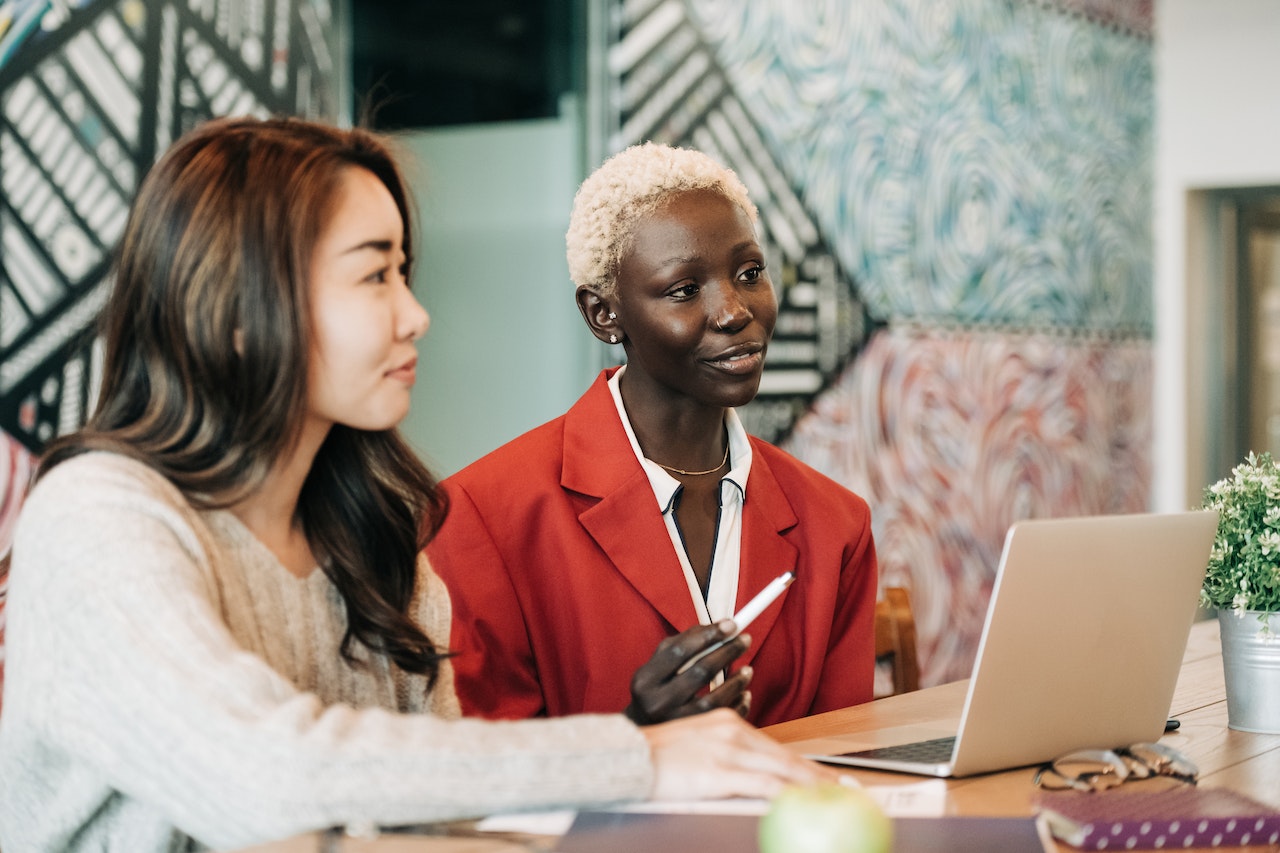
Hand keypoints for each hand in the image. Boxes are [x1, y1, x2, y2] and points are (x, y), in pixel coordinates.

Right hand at [624, 620, 751, 724]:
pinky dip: (738, 705)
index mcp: (645, 679)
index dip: (707, 635)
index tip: (731, 624)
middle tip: (745, 639)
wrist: (643, 734)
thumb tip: (721, 627)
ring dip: (737, 681)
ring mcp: (675, 724)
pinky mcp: (693, 740)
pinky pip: (723, 720)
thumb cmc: (656, 690)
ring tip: (748, 670)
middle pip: (700, 672)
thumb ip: (683, 644)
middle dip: (727, 652)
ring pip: (715, 699)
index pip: (679, 651)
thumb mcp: (658, 666)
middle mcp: (657, 702)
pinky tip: (744, 694)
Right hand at [640, 707, 839, 801]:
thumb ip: (724, 758)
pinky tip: (802, 803)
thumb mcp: (695, 749)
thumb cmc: (655, 759)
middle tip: (847, 791)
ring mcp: (727, 750)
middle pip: (787, 757)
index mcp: (726, 722)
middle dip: (820, 777)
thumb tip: (752, 782)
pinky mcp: (719, 771)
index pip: (776, 748)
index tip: (827, 779)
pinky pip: (764, 784)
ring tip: (836, 799)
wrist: (626, 756)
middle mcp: (732, 730)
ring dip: (814, 786)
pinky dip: (787, 794)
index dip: (805, 766)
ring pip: (783, 770)